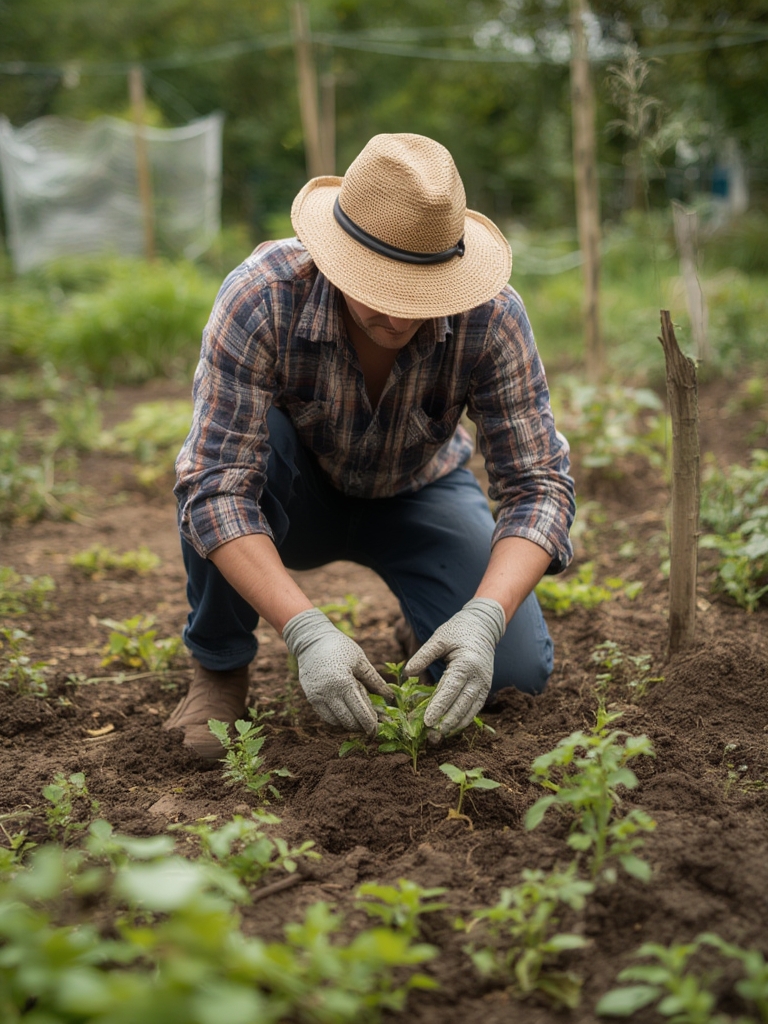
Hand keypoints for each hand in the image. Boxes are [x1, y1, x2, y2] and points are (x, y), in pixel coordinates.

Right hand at [282, 609, 392, 734]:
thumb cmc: (340, 647)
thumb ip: (375, 681)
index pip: (360, 713)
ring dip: (349, 723)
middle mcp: (328, 693)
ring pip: (336, 722)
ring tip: (359, 715)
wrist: (311, 640)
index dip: (371, 724)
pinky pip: (326, 716)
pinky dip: (337, 718)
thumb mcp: (361, 661)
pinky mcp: (311, 698)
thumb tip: (391, 698)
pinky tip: (346, 711)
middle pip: (349, 721)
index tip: (378, 730)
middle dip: (361, 726)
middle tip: (372, 724)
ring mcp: (317, 697)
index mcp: (344, 683)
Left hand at [404, 598, 505, 735]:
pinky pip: (474, 708)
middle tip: (430, 737)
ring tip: (438, 738)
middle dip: (446, 723)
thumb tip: (407, 673)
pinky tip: (451, 729)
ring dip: (455, 726)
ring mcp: (484, 684)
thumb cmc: (458, 631)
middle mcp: (478, 676)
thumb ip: (423, 655)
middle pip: (462, 704)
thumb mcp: (439, 638)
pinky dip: (463, 720)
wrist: (483, 627)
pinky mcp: (484, 688)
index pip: (451, 689)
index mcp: (466, 663)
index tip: (426, 722)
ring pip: (470, 710)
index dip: (439, 706)